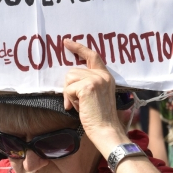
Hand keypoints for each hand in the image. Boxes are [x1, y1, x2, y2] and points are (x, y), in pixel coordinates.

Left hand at [62, 39, 127, 155]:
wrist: (106, 130)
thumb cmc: (99, 117)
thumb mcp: (97, 95)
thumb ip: (88, 83)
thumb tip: (69, 78)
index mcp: (106, 76)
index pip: (92, 55)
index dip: (78, 48)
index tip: (67, 42)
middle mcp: (102, 75)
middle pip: (73, 71)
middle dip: (70, 87)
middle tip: (78, 103)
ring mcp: (95, 79)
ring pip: (69, 79)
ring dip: (70, 94)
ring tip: (80, 105)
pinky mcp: (87, 86)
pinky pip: (68, 89)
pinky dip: (69, 100)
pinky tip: (78, 108)